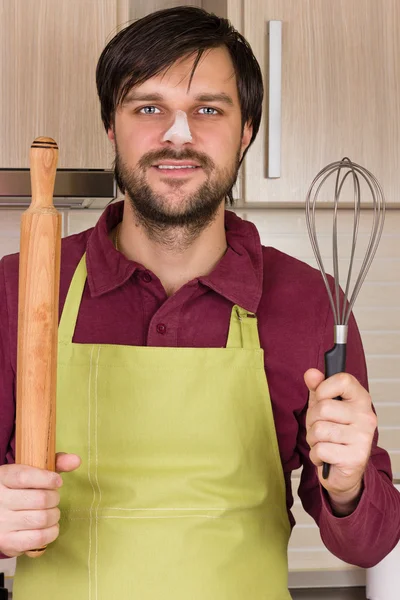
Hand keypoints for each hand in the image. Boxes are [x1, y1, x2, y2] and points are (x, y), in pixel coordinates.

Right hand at [0, 452, 80, 556]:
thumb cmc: (20, 489)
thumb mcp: (32, 471)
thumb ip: (54, 463)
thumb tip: (76, 460)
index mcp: (2, 478)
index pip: (24, 477)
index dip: (47, 479)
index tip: (58, 481)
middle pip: (39, 499)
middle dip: (54, 498)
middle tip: (53, 498)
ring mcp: (2, 523)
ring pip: (41, 519)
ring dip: (54, 515)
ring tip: (51, 512)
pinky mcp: (8, 542)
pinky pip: (38, 538)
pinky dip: (51, 532)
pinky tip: (49, 526)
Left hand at [304, 369, 376, 511]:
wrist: (343, 471)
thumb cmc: (333, 436)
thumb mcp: (323, 409)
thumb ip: (318, 389)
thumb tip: (311, 373)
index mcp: (361, 400)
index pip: (342, 380)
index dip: (324, 388)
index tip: (322, 398)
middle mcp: (366, 417)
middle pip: (323, 408)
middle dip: (312, 420)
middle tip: (320, 429)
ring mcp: (363, 438)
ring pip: (319, 430)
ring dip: (313, 440)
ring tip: (324, 443)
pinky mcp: (355, 458)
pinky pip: (320, 450)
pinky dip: (316, 455)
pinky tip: (326, 457)